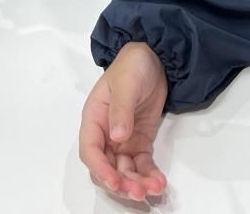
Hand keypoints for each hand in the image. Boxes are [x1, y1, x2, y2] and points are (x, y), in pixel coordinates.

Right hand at [78, 42, 168, 200]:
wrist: (154, 58)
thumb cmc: (132, 65)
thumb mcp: (125, 84)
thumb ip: (121, 110)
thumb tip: (117, 136)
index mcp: (94, 118)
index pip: (90, 150)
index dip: (100, 169)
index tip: (115, 181)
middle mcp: (106, 134)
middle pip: (106, 166)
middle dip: (121, 182)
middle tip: (138, 191)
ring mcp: (123, 140)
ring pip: (124, 170)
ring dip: (136, 183)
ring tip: (154, 189)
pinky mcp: (140, 142)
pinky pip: (142, 164)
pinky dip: (149, 175)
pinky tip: (159, 182)